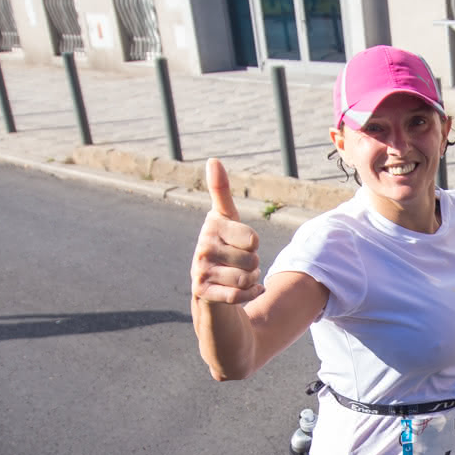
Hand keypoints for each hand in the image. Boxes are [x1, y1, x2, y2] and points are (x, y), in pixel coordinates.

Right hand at [191, 159, 262, 304]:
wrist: (211, 288)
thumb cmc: (224, 249)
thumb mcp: (226, 219)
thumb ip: (221, 191)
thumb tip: (213, 160)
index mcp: (212, 225)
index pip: (253, 239)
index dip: (254, 246)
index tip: (241, 245)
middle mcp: (203, 246)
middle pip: (252, 260)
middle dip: (253, 266)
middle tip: (239, 264)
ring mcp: (200, 269)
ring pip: (245, 278)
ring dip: (250, 281)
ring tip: (238, 277)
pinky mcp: (202, 291)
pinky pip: (237, 294)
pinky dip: (247, 294)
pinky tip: (242, 292)